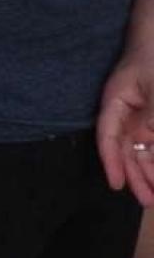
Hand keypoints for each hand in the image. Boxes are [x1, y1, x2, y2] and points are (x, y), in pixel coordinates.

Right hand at [96, 48, 153, 204]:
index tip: (117, 185)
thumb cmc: (153, 56)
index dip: (111, 161)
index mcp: (117, 101)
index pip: (108, 136)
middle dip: (136, 175)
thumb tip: (150, 147)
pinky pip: (153, 142)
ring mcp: (143, 116)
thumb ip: (153, 117)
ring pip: (143, 149)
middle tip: (147, 201)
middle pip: (127, 148)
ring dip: (149, 171)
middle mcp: (128, 112)